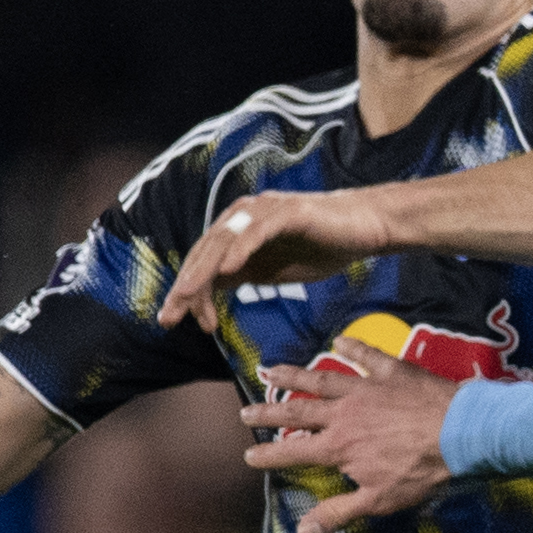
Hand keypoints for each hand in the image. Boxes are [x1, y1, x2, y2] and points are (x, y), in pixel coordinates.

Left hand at [159, 187, 393, 328]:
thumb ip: (240, 275)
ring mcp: (264, 210)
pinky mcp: (287, 212)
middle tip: (169, 316)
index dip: (187, 292)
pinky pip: (257, 231)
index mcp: (237, 229)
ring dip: (203, 271)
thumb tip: (207, 292)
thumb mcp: (271, 270)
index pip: (202, 262)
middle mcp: (244, 214)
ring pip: (224, 241)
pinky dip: (240, 249)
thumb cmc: (320, 247)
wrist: (363, 228)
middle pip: (204, 252)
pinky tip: (227, 270)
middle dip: (184, 286)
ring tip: (187, 295)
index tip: (176, 321)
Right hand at [242, 346, 456, 532]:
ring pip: (322, 379)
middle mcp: (343, 413)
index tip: (249, 455)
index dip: (270, 455)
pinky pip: (366, 356)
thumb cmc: (420, 471)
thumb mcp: (377, 500)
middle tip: (245, 411)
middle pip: (298, 411)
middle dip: (269, 411)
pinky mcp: (390, 372)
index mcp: (337, 447)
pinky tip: (338, 342)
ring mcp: (365, 388)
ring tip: (271, 369)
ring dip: (295, 375)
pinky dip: (351, 347)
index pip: (294, 451)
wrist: (459, 432)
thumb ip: (337, 513)